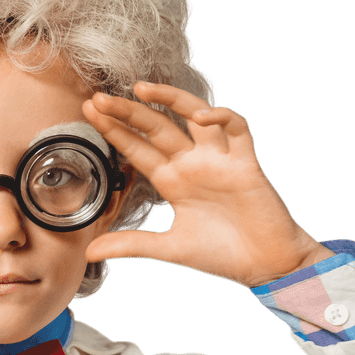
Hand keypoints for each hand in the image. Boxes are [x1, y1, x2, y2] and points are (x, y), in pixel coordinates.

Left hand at [82, 82, 330, 286]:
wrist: (264, 266)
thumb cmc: (220, 255)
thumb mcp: (169, 249)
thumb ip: (131, 245)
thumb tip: (89, 252)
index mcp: (172, 181)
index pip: (138, 148)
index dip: (115, 130)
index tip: (90, 112)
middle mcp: (192, 164)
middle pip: (157, 127)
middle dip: (128, 112)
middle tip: (99, 99)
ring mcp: (219, 161)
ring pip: (194, 116)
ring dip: (171, 99)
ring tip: (141, 88)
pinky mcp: (246, 164)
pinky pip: (237, 129)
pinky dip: (222, 117)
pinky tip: (202, 117)